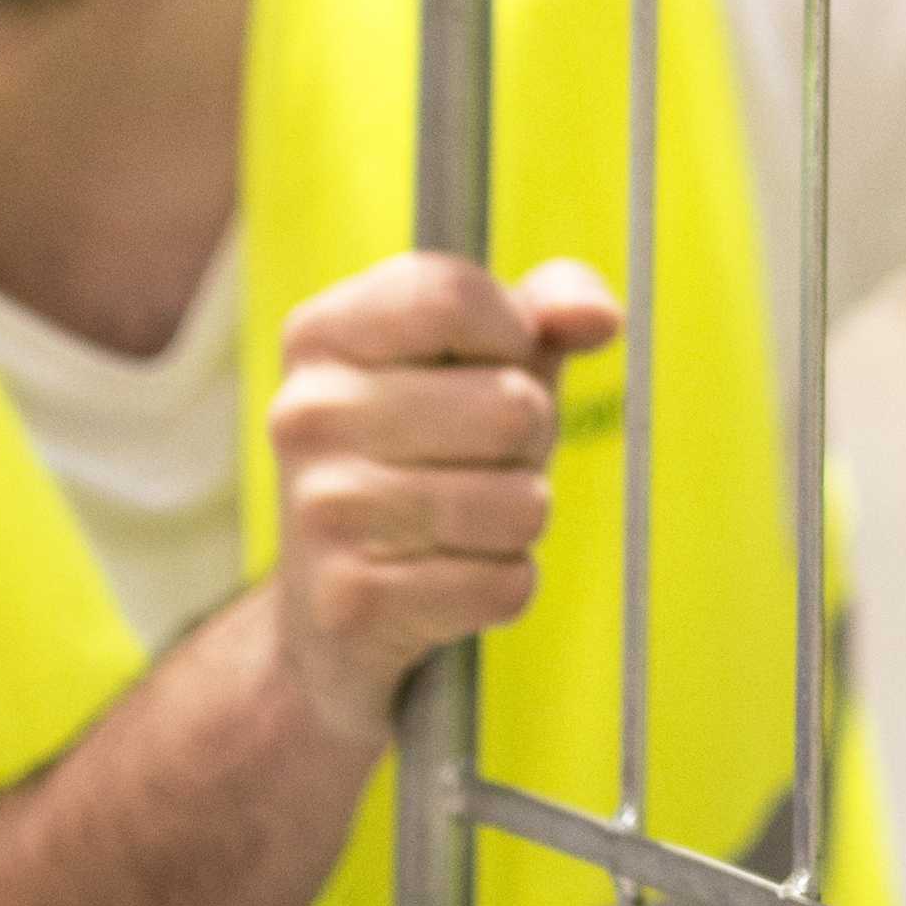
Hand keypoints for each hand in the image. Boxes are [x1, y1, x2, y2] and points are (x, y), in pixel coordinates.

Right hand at [260, 253, 624, 738]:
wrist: (328, 609)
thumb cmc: (422, 457)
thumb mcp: (478, 363)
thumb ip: (545, 309)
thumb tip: (598, 316)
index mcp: (323, 335)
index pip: (451, 296)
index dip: (511, 332)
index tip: (498, 361)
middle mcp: (307, 415)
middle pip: (510, 406)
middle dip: (532, 438)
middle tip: (484, 459)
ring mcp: (324, 512)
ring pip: (520, 504)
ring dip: (521, 517)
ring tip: (467, 519)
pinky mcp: (354, 603)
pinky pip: (506, 584)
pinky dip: (503, 584)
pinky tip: (450, 578)